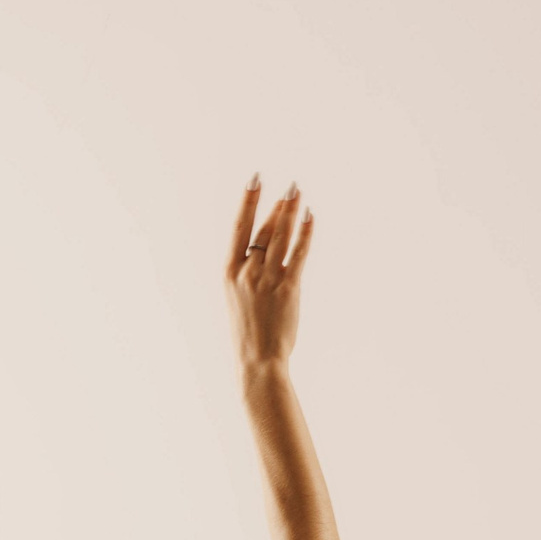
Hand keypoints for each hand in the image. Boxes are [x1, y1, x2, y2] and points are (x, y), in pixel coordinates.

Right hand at [226, 175, 312, 372]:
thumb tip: (264, 249)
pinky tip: (310, 217)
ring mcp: (267, 279)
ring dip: (291, 212)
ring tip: (299, 193)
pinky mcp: (287, 288)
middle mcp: (247, 272)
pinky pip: (298, 253)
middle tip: (291, 187)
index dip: (248, 202)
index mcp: (230, 273)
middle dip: (278, 206)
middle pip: (264, 230)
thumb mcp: (238, 299)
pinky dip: (305, 233)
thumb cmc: (248, 333)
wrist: (257, 360)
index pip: (239, 228)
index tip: (255, 180)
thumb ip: (247, 273)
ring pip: (281, 236)